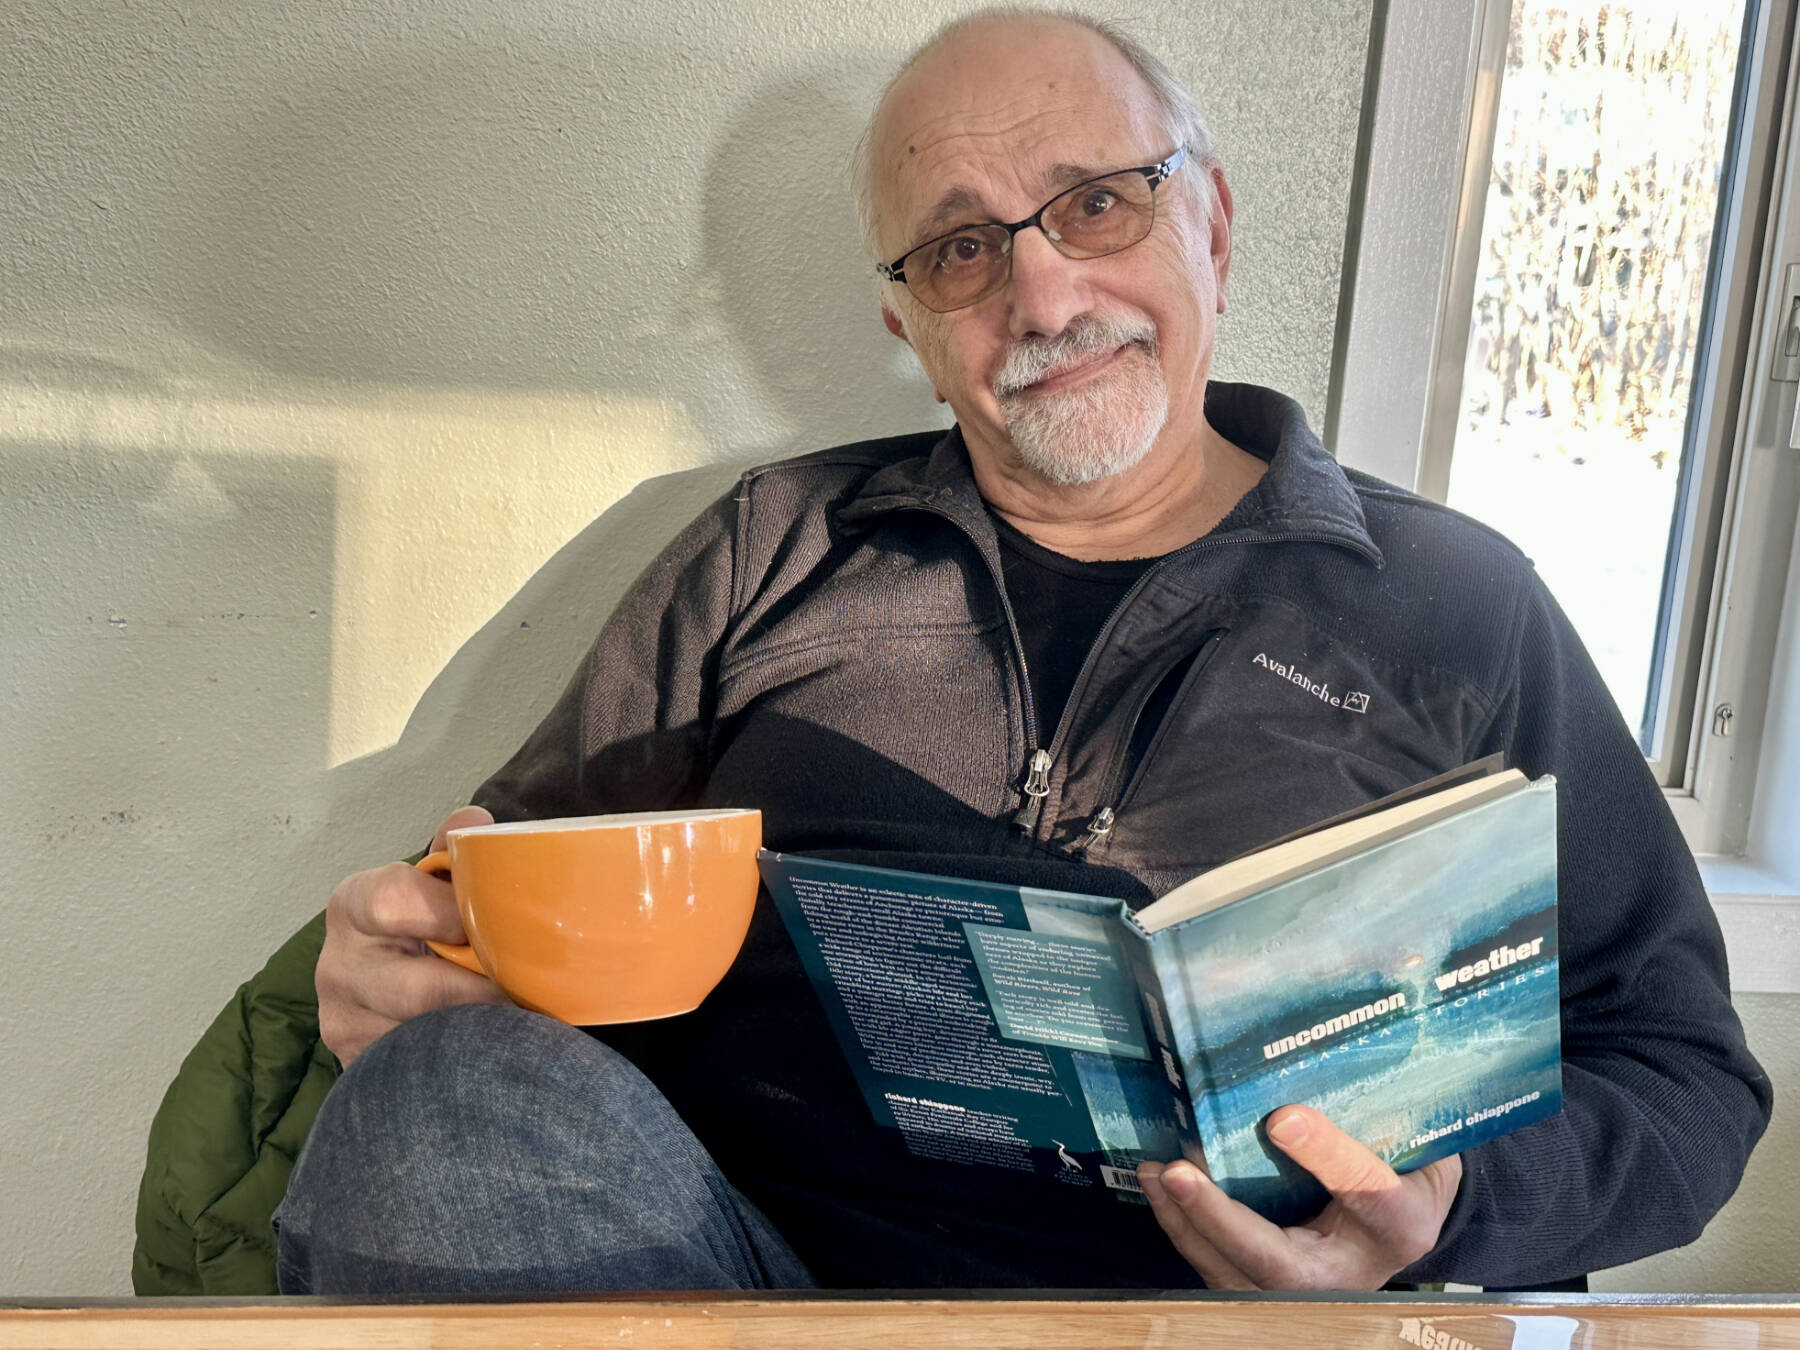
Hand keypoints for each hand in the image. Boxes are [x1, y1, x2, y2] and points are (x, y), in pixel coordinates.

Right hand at [316, 805, 509, 1066]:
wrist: (382, 975)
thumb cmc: (419, 919)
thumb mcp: (432, 879)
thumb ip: (456, 852)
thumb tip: (475, 827)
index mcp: (354, 903)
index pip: (395, 901)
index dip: (452, 915)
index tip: (495, 929)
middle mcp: (337, 966)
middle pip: (417, 990)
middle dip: (482, 995)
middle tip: (530, 995)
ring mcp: (344, 1022)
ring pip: (424, 1039)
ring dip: (479, 1035)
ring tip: (520, 1025)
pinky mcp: (359, 1066)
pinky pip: (418, 1070)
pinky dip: (462, 1063)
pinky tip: (489, 1053)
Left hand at [1138, 1104, 1461, 1289]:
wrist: (1401, 1225)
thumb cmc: (1406, 1172)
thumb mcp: (1420, 1146)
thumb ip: (1389, 1116)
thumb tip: (1333, 1052)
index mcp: (1399, 1227)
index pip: (1368, 1194)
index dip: (1327, 1156)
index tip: (1284, 1117)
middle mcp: (1346, 1274)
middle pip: (1277, 1265)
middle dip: (1221, 1220)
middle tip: (1178, 1173)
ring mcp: (1300, 1293)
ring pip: (1232, 1273)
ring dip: (1186, 1221)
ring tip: (1156, 1171)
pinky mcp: (1262, 1288)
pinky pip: (1215, 1266)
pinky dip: (1182, 1226)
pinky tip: (1157, 1183)